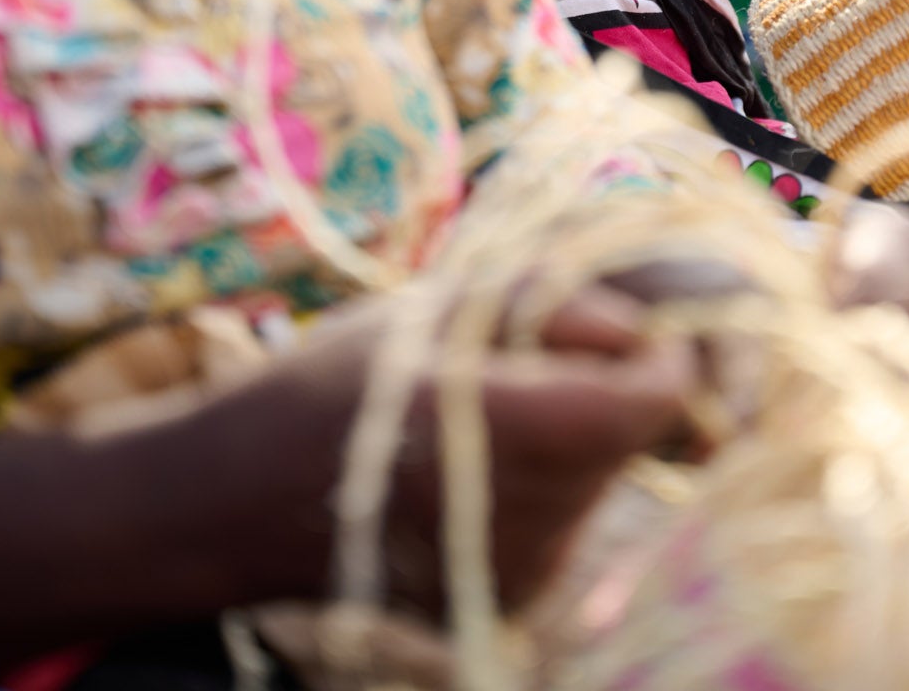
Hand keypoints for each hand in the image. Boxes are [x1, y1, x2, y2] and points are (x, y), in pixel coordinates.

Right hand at [359, 286, 694, 618]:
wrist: (245, 497)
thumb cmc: (343, 378)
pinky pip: (564, 526)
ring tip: (488, 413)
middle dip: (609, 392)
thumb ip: (557, 307)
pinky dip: (545, 487)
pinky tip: (475, 468)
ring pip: (597, 484)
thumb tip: (648, 336)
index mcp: (503, 429)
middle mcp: (521, 517)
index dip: (663, 364)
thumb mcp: (444, 305)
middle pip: (623, 442)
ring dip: (576, 439)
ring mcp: (515, 572)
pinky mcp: (506, 602)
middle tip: (539, 360)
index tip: (650, 334)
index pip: (640, 406)